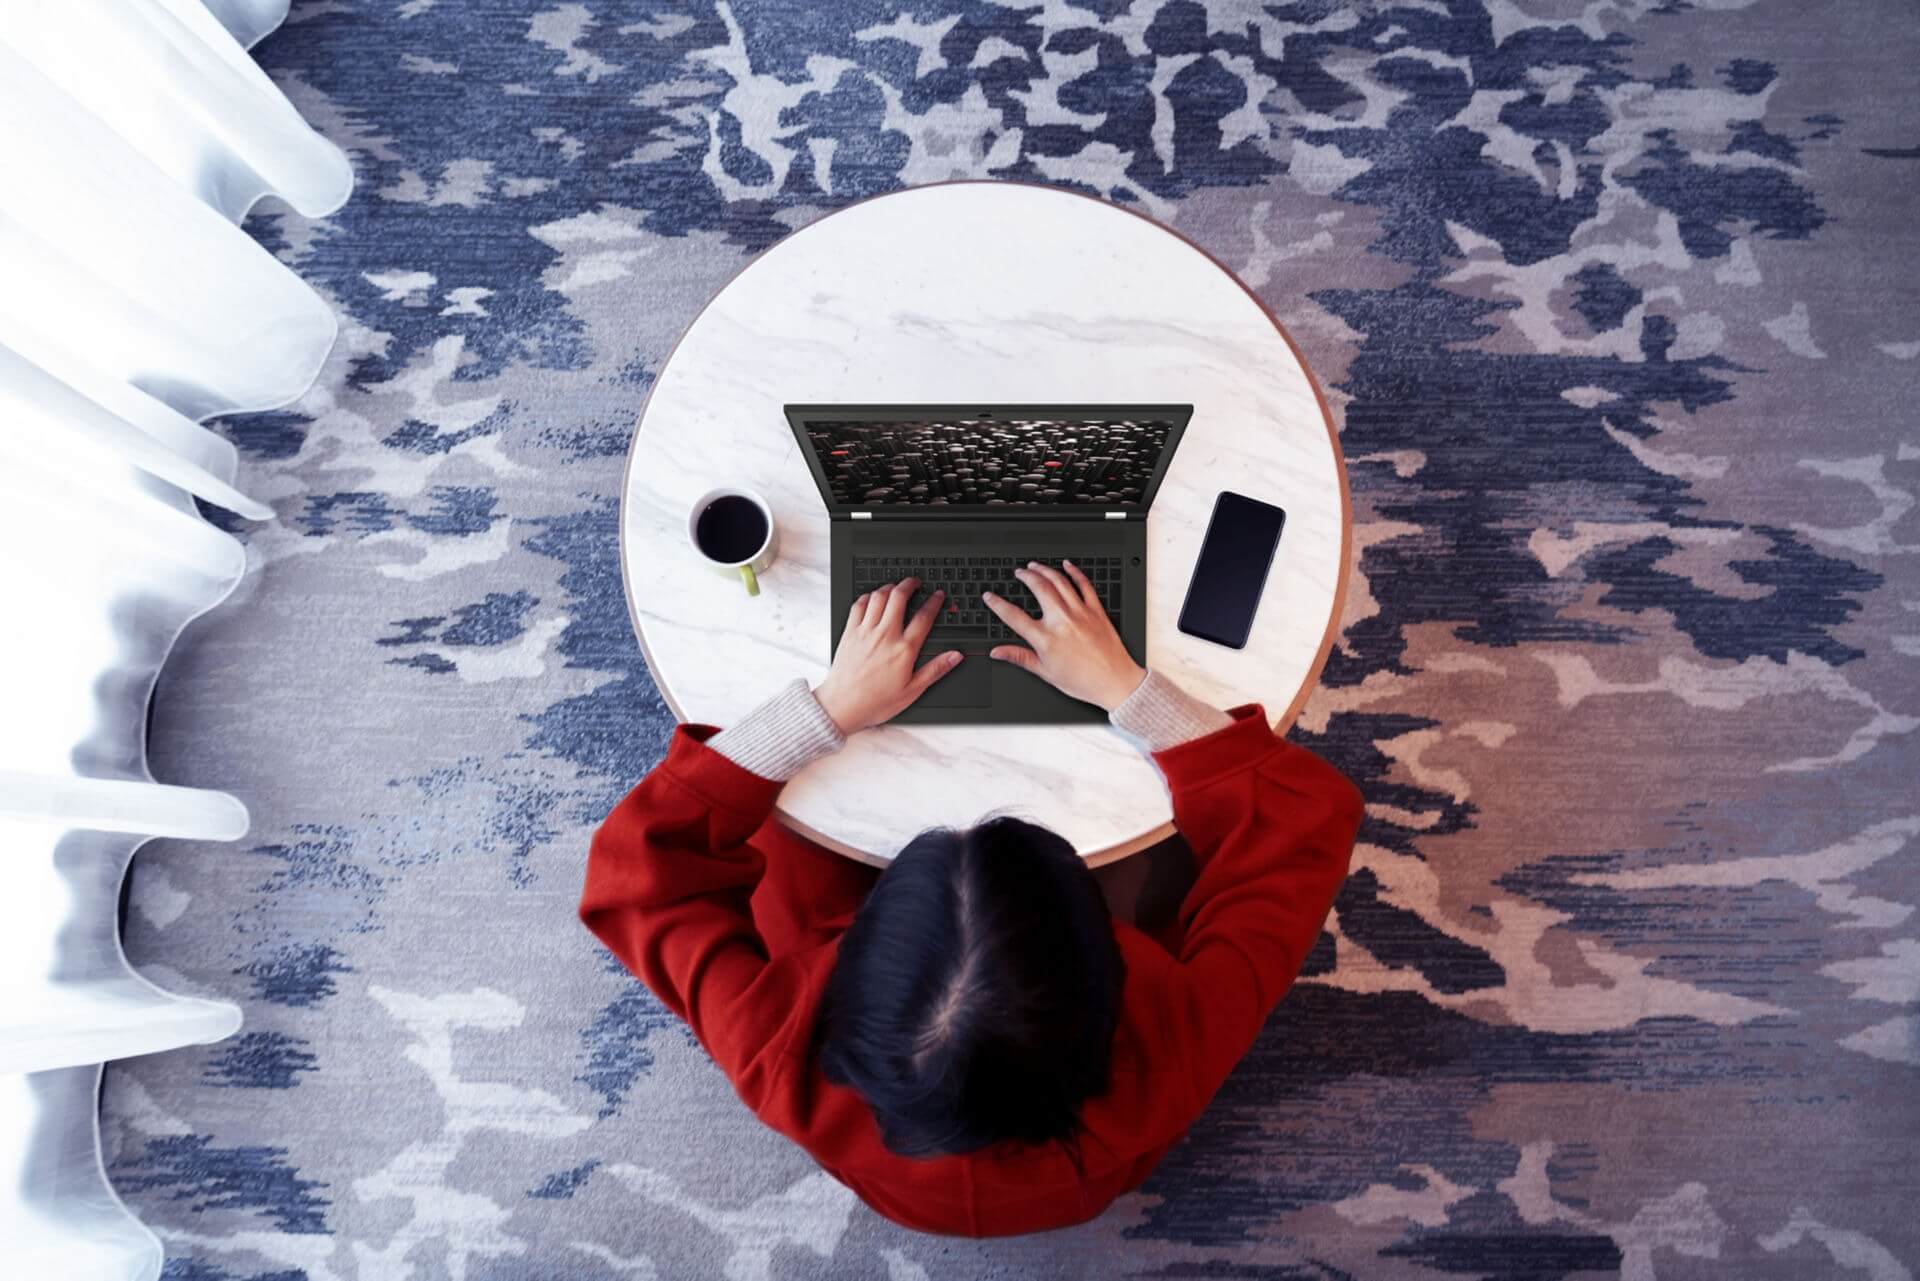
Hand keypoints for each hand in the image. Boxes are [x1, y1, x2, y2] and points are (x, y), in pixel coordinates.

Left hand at [814, 577, 963, 733]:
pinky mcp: (850, 633)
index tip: (938, 595)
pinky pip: (859, 605)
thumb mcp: (912, 691)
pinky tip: (872, 598)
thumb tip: (955, 656)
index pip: (924, 617)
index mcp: (904, 649)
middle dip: (909, 584)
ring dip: (889, 587)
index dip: (933, 602)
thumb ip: (935, 670)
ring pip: (879, 596)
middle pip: (899, 597)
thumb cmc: (875, 702)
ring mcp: (865, 631)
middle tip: (915, 582)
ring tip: (896, 586)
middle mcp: (885, 635)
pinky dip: (868, 596)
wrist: (842, 706)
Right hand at [984, 560, 1145, 711]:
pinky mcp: (1096, 610)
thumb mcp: (1045, 672)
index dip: (997, 604)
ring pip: (1059, 581)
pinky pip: (1084, 584)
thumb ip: (1019, 657)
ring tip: (1035, 566)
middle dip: (1025, 576)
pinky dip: (1074, 572)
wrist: (1114, 682)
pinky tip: (1066, 565)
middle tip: (1018, 572)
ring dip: (1044, 569)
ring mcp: (1080, 613)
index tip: (989, 596)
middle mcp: (1062, 621)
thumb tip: (997, 652)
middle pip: (1039, 588)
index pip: (1014, 616)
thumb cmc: (1083, 681)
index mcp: (1046, 639)